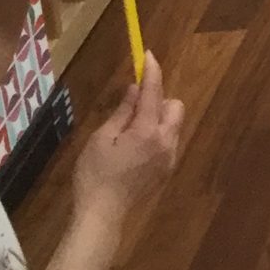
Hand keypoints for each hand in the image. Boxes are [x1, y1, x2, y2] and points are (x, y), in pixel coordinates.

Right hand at [71, 55, 182, 235]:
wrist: (103, 214)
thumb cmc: (95, 174)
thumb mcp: (101, 139)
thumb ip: (122, 112)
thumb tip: (135, 89)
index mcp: (147, 131)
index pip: (153, 93)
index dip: (152, 72)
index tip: (149, 55)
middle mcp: (166, 141)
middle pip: (175, 106)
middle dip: (158, 99)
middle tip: (133, 107)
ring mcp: (170, 156)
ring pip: (174, 124)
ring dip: (158, 117)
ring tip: (130, 131)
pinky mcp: (168, 168)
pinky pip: (169, 140)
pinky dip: (157, 134)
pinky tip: (135, 148)